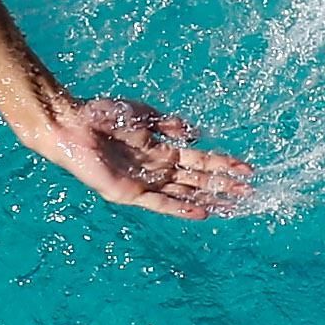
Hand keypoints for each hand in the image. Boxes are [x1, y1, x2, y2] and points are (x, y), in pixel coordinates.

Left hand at [37, 93, 253, 219]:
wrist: (73, 125)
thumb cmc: (104, 115)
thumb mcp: (143, 114)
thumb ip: (169, 124)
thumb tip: (198, 134)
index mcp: (161, 150)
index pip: (200, 160)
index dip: (224, 163)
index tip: (248, 168)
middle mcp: (157, 169)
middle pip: (198, 179)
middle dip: (224, 185)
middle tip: (251, 193)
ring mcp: (145, 183)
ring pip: (185, 193)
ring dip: (210, 199)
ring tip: (234, 206)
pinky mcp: (129, 193)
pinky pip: (160, 203)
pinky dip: (181, 208)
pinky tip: (201, 211)